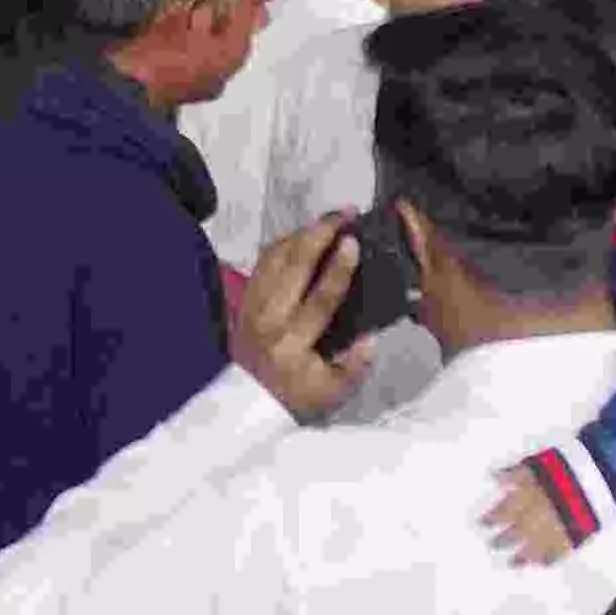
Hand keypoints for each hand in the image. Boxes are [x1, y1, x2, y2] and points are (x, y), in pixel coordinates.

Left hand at [234, 219, 375, 421]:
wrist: (249, 400)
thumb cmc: (298, 394)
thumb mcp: (334, 391)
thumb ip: (356, 366)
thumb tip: (369, 337)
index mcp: (293, 344)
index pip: (318, 301)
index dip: (337, 270)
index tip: (353, 243)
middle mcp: (270, 319)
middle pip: (293, 266)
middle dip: (320, 234)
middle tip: (346, 214)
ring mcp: (253, 305)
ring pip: (276, 257)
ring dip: (304, 232)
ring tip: (331, 219)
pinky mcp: (246, 298)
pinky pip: (264, 260)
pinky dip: (285, 242)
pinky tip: (305, 234)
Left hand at [483, 464, 571, 570]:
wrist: (594, 482)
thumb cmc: (563, 469)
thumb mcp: (535, 464)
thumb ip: (513, 472)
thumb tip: (493, 476)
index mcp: (524, 501)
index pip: (501, 513)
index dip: (490, 519)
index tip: (482, 524)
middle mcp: (533, 521)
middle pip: (513, 535)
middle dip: (501, 541)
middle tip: (493, 544)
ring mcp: (551, 534)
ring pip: (531, 550)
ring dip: (520, 557)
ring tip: (513, 563)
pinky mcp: (570, 542)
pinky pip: (555, 556)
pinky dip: (546, 560)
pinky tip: (541, 563)